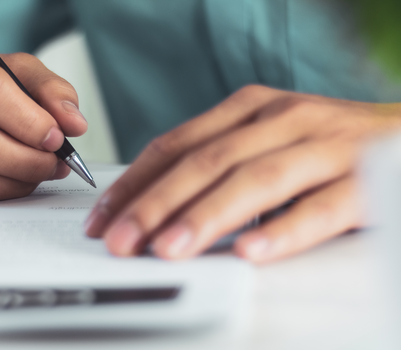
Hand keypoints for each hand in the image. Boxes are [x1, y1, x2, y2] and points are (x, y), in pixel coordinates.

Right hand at [0, 28, 86, 200]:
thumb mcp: (17, 69)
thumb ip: (50, 90)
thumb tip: (74, 124)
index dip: (30, 121)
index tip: (56, 137)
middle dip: (30, 160)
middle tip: (55, 161)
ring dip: (19, 181)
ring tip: (42, 169)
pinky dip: (1, 191)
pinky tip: (16, 177)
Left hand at [85, 84, 400, 262]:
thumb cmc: (323, 144)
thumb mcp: (263, 138)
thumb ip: (218, 161)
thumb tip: (159, 201)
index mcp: (250, 110)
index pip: (177, 145)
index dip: (135, 182)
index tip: (103, 217)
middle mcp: (282, 121)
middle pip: (207, 162)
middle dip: (156, 203)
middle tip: (121, 240)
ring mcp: (324, 147)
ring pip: (255, 181)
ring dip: (208, 216)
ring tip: (169, 249)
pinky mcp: (364, 179)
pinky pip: (320, 207)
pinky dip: (285, 230)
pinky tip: (253, 253)